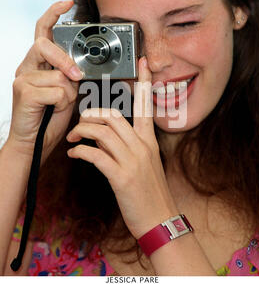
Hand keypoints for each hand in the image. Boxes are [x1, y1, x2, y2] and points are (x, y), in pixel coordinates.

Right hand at [7, 0, 82, 157]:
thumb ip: (71, 75)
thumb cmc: (51, 117)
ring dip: (67, 93)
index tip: (68, 2)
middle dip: (65, 61)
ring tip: (59, 104)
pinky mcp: (23, 92)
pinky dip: (62, 103)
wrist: (34, 142)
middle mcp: (27, 66)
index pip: (42, 31)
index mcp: (38, 63)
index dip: (53, 13)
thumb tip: (84, 65)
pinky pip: (56, 90)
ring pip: (58, 74)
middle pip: (46, 46)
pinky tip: (53, 110)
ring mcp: (22, 78)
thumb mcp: (67, 91)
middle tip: (76, 77)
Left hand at [66, 56, 177, 238]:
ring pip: (102, 132)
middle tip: (79, 123)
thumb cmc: (151, 193)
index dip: (143, 82)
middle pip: (113, 115)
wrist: (161, 220)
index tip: (140, 62)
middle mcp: (141, 146)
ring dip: (82, 131)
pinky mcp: (121, 177)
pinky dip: (79, 151)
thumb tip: (109, 137)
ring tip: (72, 138)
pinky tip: (74, 154)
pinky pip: (95, 155)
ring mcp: (132, 161)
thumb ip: (132, 146)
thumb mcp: (146, 164)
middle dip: (90, 114)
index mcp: (148, 141)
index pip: (145, 105)